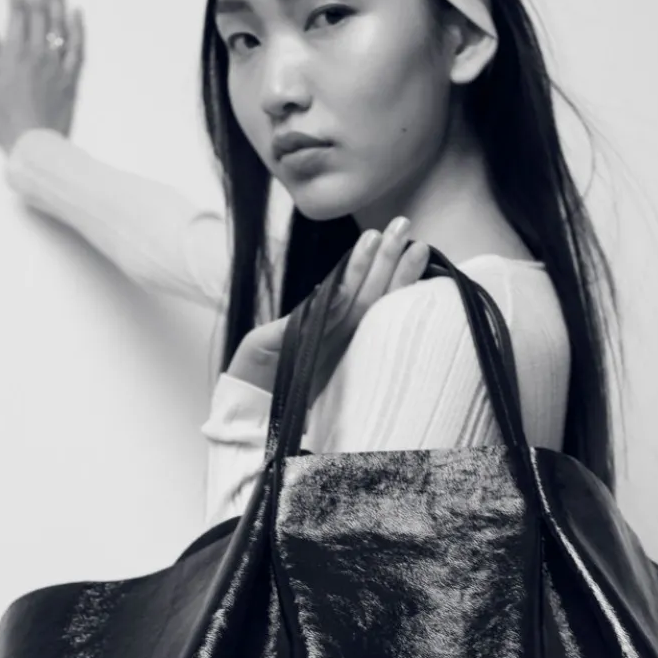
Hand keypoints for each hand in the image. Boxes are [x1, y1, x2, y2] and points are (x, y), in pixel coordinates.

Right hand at [0, 0, 84, 153]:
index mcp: (15, 53)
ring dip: (58, 0)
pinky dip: (78, 29)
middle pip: (41, 13)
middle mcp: (39, 54)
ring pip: (60, 25)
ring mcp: (58, 66)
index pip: (17, 12)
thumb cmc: (4, 119)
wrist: (36, 146)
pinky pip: (78, 49)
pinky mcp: (71, 80)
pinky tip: (77, 14)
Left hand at [227, 217, 429, 396]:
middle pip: (366, 295)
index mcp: (319, 331)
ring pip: (371, 310)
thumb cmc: (252, 390)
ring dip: (392, 277)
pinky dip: (378, 313)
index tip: (380, 236)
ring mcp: (344, 356)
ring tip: (412, 245)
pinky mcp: (347, 377)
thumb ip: (287, 325)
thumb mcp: (260, 348)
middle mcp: (336, 340)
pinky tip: (401, 290)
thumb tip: (325, 299)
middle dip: (387, 261)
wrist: (246, 431)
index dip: (365, 265)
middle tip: (405, 226)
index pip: (347, 292)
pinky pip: (364, 339)